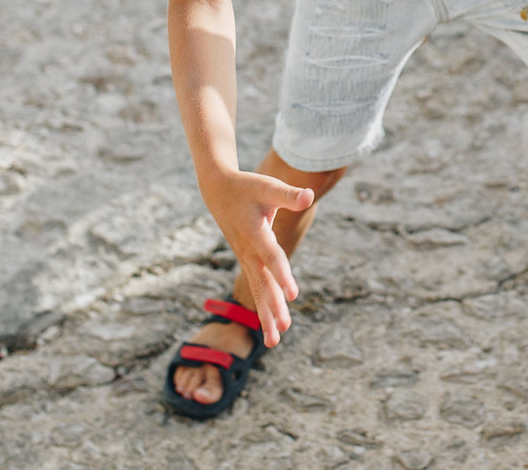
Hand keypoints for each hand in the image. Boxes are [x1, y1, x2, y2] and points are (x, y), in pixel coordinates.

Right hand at [207, 170, 314, 347]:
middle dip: (271, 308)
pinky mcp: (247, 261)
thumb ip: (289, 195)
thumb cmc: (247, 186)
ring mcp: (246, 258)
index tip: (292, 295)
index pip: (271, 256)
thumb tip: (309, 196)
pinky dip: (263, 306)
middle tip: (282, 332)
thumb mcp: (268, 186)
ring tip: (275, 342)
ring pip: (257, 290)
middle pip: (262, 283)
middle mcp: (248, 251)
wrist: (218, 190)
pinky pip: (256, 287)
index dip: (282, 274)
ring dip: (266, 315)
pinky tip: (271, 325)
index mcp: (255, 233)